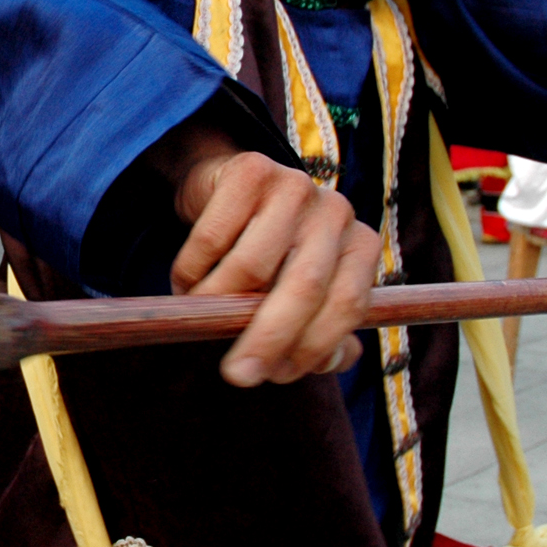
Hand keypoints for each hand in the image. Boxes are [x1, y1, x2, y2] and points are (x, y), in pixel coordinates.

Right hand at [151, 126, 380, 386]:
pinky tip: (185, 282)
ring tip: (198, 314)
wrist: (227, 190)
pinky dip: (191, 271)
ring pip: (252, 265)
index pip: (347, 304)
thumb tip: (330, 362)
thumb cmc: (270, 255)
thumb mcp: (299, 292)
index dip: (312, 346)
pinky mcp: (251, 169)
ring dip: (216, 303)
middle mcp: (337, 210)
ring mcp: (296, 184)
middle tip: (236, 374)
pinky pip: (212, 237)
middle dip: (268, 338)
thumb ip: (320, 332)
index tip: (274, 377)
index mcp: (361, 245)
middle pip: (305, 286)